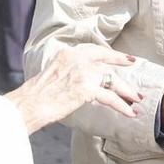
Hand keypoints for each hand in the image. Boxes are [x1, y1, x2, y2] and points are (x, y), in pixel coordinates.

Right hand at [7, 45, 140, 133]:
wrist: (28, 105)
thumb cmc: (36, 97)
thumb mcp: (53, 75)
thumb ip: (69, 72)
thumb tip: (85, 82)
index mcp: (67, 54)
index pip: (94, 50)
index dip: (110, 54)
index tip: (123, 57)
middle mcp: (76, 58)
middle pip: (106, 61)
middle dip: (123, 63)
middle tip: (134, 67)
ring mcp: (82, 72)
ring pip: (112, 80)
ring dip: (126, 91)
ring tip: (135, 100)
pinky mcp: (86, 88)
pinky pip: (110, 97)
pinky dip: (122, 106)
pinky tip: (129, 112)